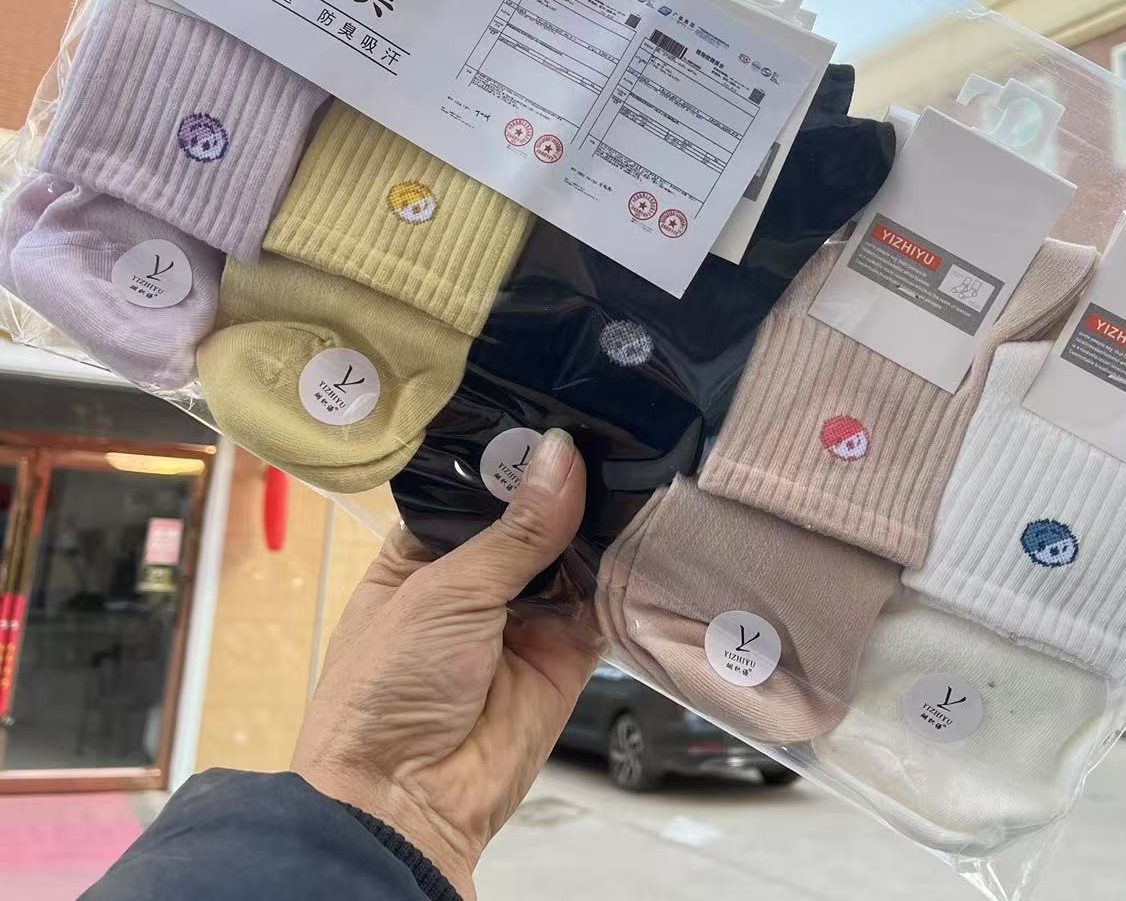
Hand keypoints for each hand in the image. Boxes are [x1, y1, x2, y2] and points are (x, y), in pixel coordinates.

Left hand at [292, 428, 600, 898]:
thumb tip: (562, 456)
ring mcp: (525, 617)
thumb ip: (516, 528)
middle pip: (534, 518)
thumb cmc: (387, 686)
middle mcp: (478, 579)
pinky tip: (648, 532)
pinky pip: (604, 606)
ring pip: (574, 556)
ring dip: (600, 524)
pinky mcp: (566, 654)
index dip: (515, 454)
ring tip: (639, 466)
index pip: (479, 488)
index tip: (561, 409)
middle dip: (567, 485)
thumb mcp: (445, 590)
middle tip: (615, 430)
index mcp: (425, 552)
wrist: (404, 804)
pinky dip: (625, 576)